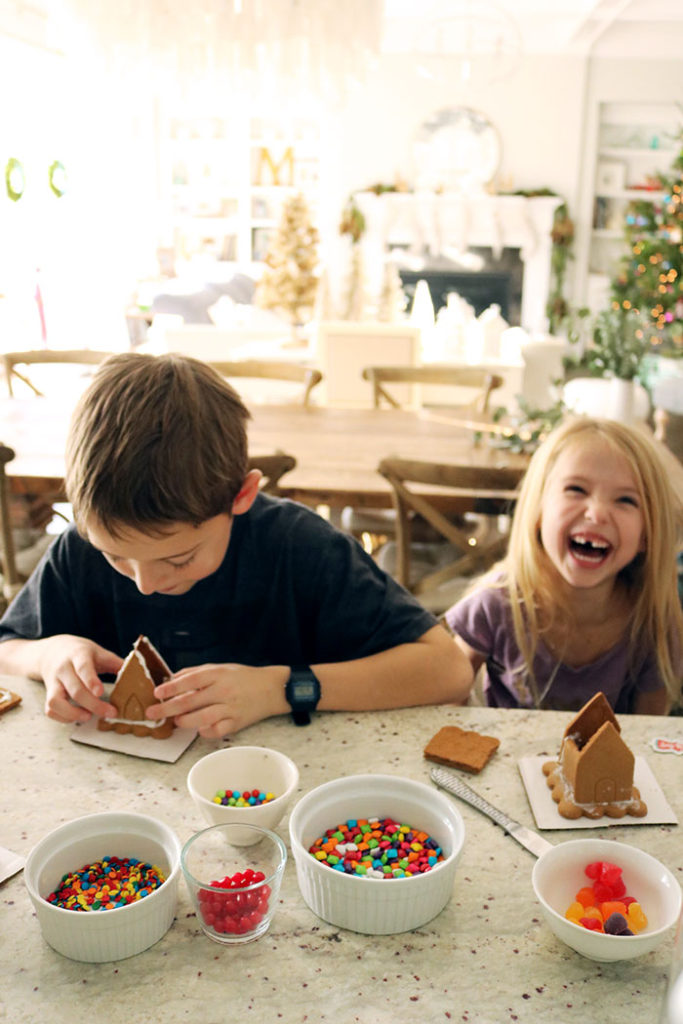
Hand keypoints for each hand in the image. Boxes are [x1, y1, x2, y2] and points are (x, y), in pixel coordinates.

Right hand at [37, 635, 122, 723]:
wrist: (53, 650)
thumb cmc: (81, 653)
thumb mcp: (99, 652)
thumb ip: (116, 663)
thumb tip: (138, 675)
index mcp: (79, 655)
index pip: (83, 668)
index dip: (91, 681)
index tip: (101, 692)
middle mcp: (63, 669)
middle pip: (75, 690)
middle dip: (93, 705)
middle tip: (110, 713)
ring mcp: (53, 682)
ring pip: (55, 702)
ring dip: (73, 714)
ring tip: (88, 717)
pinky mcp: (48, 693)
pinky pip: (50, 709)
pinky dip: (63, 717)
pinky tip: (77, 717)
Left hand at [148, 663, 288, 738]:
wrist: (272, 689)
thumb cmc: (244, 677)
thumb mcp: (221, 667)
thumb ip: (196, 672)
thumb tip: (172, 679)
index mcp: (218, 674)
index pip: (190, 680)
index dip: (171, 687)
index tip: (157, 692)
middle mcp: (223, 690)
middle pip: (191, 701)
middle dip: (168, 708)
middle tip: (152, 713)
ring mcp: (230, 708)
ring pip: (202, 718)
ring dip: (185, 721)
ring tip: (176, 721)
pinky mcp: (237, 722)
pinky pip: (217, 731)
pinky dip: (205, 732)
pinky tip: (199, 729)